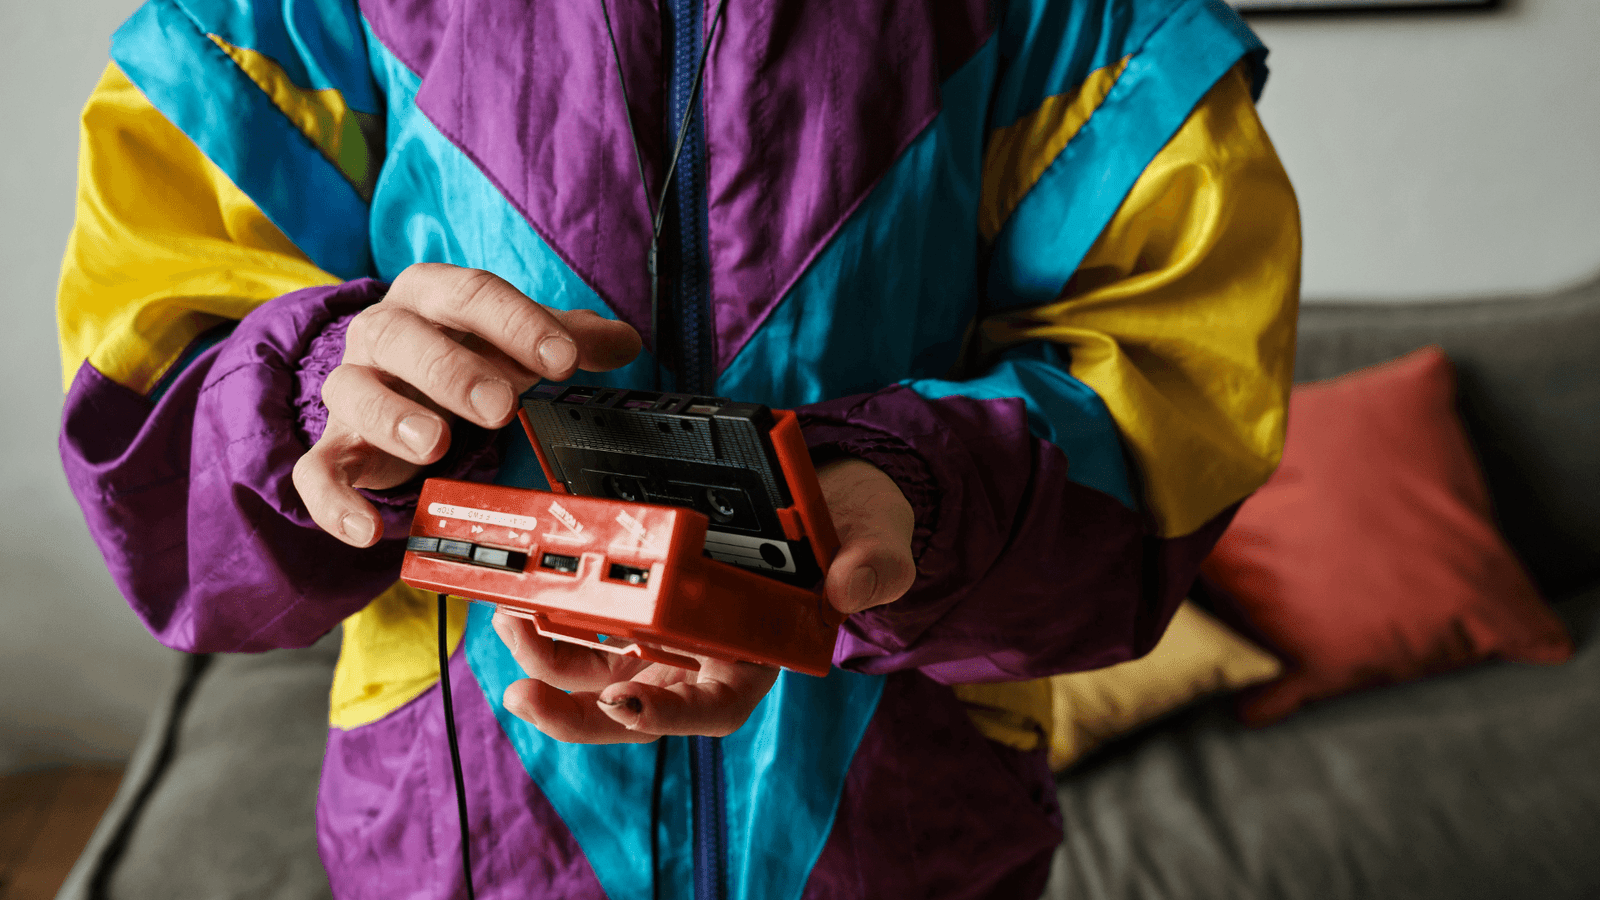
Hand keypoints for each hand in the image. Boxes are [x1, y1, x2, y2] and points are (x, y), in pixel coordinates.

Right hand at [293, 264, 640, 546]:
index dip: (519, 324)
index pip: (472, 293)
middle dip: (452, 371)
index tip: (563, 360)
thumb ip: (572, 339)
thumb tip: (625, 342)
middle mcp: (382, 332)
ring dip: (392, 417)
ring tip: (435, 444)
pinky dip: (335, 500)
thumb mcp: (518, 342)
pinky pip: (316, 471)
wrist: (398, 384)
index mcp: (432, 295)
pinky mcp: (335, 445)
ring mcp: (352, 387)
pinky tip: (368, 529)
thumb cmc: (466, 355)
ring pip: (352, 392)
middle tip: (501, 405)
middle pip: (403, 338)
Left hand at [494, 457, 915, 741]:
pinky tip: (519, 599)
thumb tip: (853, 592)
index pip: (711, 709)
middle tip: (525, 691)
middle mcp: (707, 660)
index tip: (621, 703)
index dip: (663, 716)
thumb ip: (876, 568)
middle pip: (634, 705)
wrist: (829, 494)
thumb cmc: (853, 533)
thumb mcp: (878, 543)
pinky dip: (551, 615)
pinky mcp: (642, 600)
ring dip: (546, 658)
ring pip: (598, 669)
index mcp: (759, 661)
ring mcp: (670, 634)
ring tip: (508, 625)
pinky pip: (588, 622)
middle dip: (574, 708)